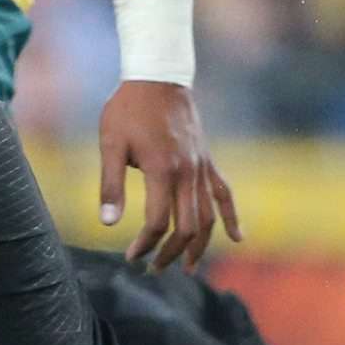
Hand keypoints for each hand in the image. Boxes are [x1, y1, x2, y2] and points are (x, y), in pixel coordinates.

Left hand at [97, 81, 241, 267]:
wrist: (158, 76)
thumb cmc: (128, 109)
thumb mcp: (110, 143)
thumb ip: (110, 184)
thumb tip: (107, 222)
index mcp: (162, 170)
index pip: (159, 222)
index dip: (145, 244)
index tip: (131, 256)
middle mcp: (187, 172)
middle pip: (187, 226)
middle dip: (171, 253)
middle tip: (152, 268)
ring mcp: (201, 167)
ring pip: (208, 216)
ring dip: (199, 245)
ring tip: (187, 268)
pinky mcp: (207, 160)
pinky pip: (225, 193)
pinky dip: (232, 217)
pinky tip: (238, 238)